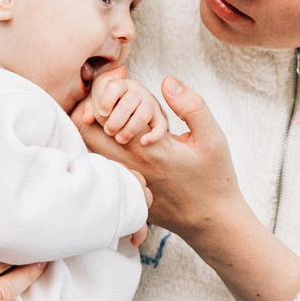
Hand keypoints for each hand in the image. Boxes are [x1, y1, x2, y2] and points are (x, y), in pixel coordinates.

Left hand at [75, 77, 299, 300]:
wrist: (212, 220)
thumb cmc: (214, 177)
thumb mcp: (212, 137)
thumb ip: (191, 106)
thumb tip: (167, 80)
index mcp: (147, 146)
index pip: (104, 112)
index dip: (104, 94)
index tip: (118, 86)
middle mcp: (130, 163)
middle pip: (85, 131)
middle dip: (90, 110)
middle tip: (107, 102)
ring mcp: (125, 179)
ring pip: (89, 149)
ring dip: (94, 131)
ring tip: (111, 120)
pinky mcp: (126, 191)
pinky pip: (100, 168)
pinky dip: (101, 150)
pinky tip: (119, 144)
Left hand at [85, 65, 167, 145]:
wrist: (131, 124)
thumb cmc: (110, 113)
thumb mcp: (95, 108)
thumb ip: (87, 110)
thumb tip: (86, 118)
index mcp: (120, 85)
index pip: (114, 86)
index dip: (106, 100)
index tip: (102, 112)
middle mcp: (137, 92)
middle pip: (127, 103)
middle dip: (115, 121)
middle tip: (109, 131)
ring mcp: (150, 105)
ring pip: (142, 115)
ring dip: (129, 130)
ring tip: (120, 139)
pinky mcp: (160, 119)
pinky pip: (161, 126)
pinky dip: (153, 136)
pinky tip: (143, 142)